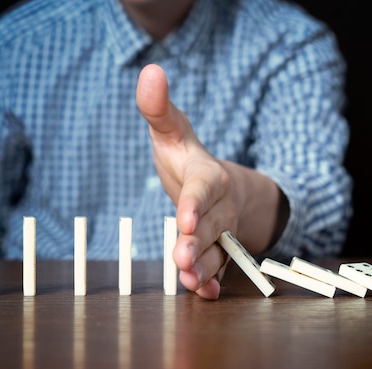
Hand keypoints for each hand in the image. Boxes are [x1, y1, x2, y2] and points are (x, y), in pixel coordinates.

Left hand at [136, 63, 234, 299]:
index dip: (194, 204)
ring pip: (216, 251)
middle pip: (210, 226)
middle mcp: (219, 206)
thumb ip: (158, 107)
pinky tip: (204, 295)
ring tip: (190, 283)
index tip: (184, 218)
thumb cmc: (185, 156)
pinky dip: (213, 283)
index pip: (202, 189)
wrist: (215, 183)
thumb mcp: (171, 130)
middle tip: (182, 261)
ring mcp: (221, 231)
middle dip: (197, 244)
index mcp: (207, 176)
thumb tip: (150, 70)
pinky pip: (219, 268)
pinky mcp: (217, 250)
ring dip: (205, 268)